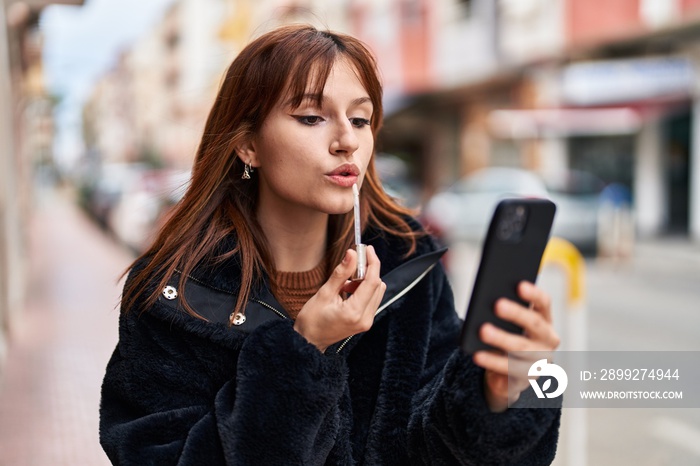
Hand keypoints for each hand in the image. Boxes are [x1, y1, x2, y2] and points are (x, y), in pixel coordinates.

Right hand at [293, 246, 385, 351]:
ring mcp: (367, 322)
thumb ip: (341, 273)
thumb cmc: (312, 319)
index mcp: (354, 312)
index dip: (372, 262)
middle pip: (377, 285)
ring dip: (365, 280)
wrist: (309, 341)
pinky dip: (363, 289)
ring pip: (377, 291)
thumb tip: (352, 254)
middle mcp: (365, 318)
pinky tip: (348, 290)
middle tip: (353, 261)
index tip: (367, 249)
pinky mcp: (365, 321)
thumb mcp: (324, 293)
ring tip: (345, 282)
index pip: (372, 282)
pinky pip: (372, 299)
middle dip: (368, 270)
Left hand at [472, 282, 559, 411]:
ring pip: (521, 347)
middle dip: (516, 313)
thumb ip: (505, 310)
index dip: (533, 294)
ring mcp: (541, 360)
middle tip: (497, 304)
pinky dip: (492, 361)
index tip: (519, 285)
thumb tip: (488, 297)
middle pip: (534, 323)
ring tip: (483, 330)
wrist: (507, 374)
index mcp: (545, 319)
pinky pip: (510, 369)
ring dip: (502, 338)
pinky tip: (477, 354)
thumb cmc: (507, 338)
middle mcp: (548, 339)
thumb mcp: (509, 323)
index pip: (544, 303)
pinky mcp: (528, 377)